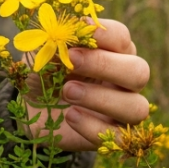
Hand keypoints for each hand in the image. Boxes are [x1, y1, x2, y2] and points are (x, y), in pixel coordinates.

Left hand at [25, 19, 149, 150]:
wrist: (29, 108)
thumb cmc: (42, 72)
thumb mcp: (44, 52)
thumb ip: (57, 40)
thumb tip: (68, 29)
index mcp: (113, 52)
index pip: (122, 38)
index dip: (105, 33)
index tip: (80, 29)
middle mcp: (125, 80)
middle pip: (139, 71)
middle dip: (105, 65)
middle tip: (72, 62)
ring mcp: (122, 110)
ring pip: (137, 107)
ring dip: (101, 98)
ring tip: (67, 91)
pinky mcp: (112, 137)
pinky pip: (119, 138)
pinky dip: (93, 126)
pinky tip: (70, 115)